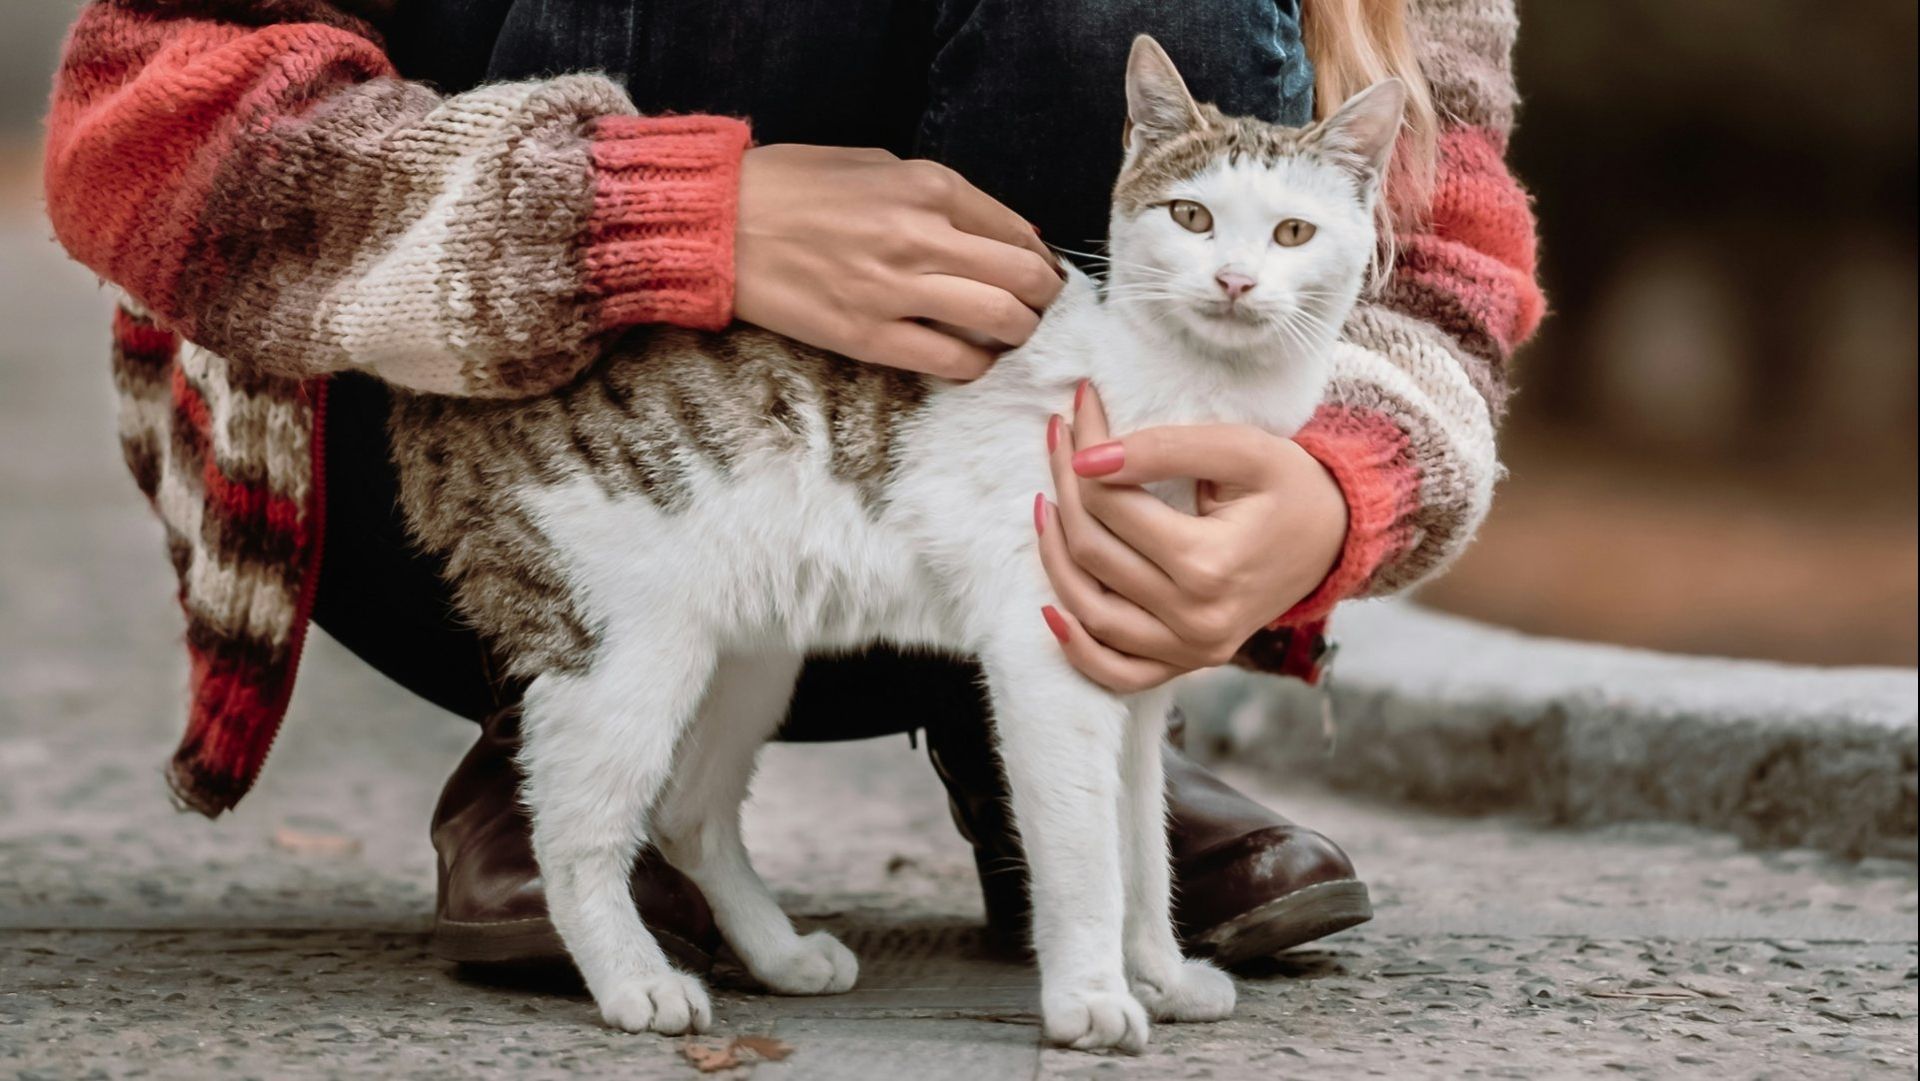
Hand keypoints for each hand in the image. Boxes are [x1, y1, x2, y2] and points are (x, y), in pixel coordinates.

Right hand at [733, 144, 1065, 380]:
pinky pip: (951, 362)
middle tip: (1037, 307)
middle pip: (1024, 279)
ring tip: (1009, 334)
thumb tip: (999, 231)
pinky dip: (975, 365)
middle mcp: (922, 236)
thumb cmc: (793, 186)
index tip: (1041, 272)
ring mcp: (897, 290)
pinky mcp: (869, 337)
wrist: (720, 224)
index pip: (1017, 230)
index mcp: (928, 186)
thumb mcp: (876, 164)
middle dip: (1044, 298)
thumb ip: (940, 196)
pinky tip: (970, 359)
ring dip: (1018, 332)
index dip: (1041, 257)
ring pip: (1001, 321)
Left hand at [1035, 384, 1347, 691]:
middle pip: (1094, 553)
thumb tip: (1088, 460)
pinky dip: (1078, 648)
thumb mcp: (1240, 449)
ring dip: (1055, 558)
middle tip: (1059, 441)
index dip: (1083, 453)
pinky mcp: (1189, 663)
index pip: (1112, 505)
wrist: (1335, 536)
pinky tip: (1053, 609)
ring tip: (1046, 505)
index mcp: (1209, 563)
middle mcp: (1196, 618)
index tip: (1076, 410)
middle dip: (1065, 489)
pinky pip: (1118, 673)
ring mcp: (1191, 649)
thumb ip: (1165, 449)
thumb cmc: (1290, 486)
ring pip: (1090, 611)